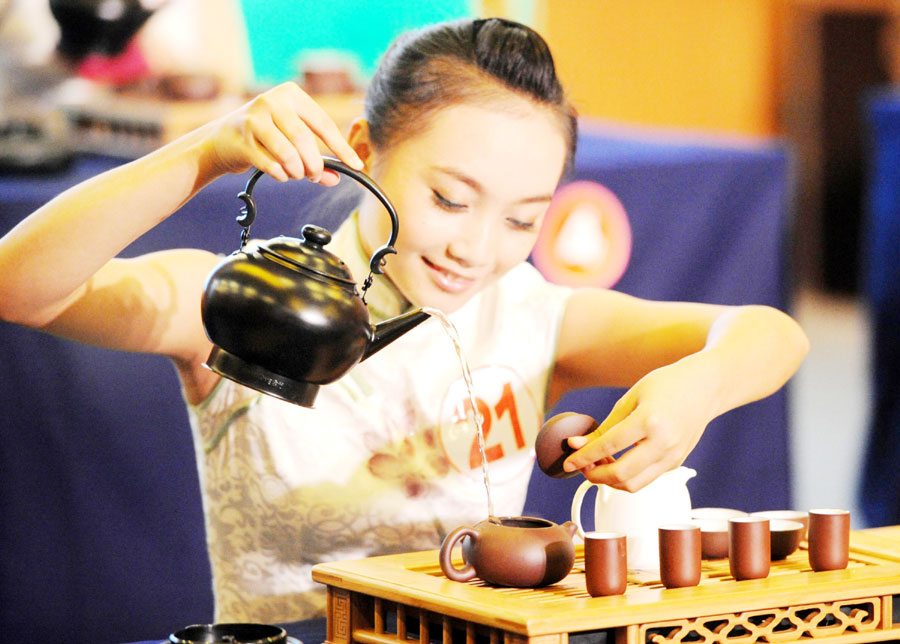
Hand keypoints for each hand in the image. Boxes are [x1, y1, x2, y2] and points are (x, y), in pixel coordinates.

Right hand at [204, 81, 363, 183]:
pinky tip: (281, 174)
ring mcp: (254, 119)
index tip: (356, 165)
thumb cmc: (265, 137)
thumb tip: (336, 179)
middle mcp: (272, 101)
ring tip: (296, 174)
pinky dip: (281, 175)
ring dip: (297, 171)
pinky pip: (271, 165)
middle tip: (313, 175)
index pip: (323, 123)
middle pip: (305, 140)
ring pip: (288, 154)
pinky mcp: (241, 140)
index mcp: (291, 95)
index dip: (341, 148)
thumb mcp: (292, 139)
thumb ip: (315, 157)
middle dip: (314, 165)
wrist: (222, 139)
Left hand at [562, 361, 716, 490]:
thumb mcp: (632, 397)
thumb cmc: (668, 385)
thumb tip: (579, 444)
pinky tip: (615, 464)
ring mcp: (673, 457)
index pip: (609, 447)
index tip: (568, 461)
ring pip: (633, 485)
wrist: (705, 387)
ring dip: (609, 482)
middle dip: (594, 476)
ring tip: (597, 465)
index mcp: (649, 421)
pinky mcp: (676, 463)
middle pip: (621, 475)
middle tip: (581, 466)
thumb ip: (606, 425)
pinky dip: (626, 478)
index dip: (583, 457)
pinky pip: (646, 479)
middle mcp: (663, 443)